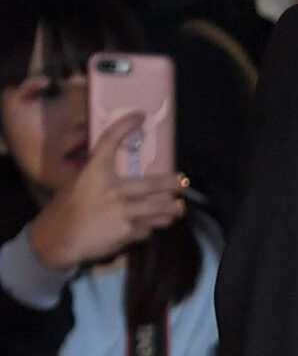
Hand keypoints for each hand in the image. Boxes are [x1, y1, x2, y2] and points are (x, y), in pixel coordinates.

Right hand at [25, 117, 187, 273]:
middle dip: (172, 184)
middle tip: (182, 182)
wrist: (57, 240)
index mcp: (94, 173)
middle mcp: (111, 189)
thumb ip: (99, 178)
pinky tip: (144, 228)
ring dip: (171, 210)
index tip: (139, 116)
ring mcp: (122, 211)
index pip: (110, 141)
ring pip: (158, 209)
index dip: (125, 126)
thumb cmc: (65, 210)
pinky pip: (146, 228)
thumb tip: (121, 172)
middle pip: (153, 184)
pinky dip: (147, 228)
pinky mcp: (127, 231)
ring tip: (177, 208)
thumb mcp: (77, 185)